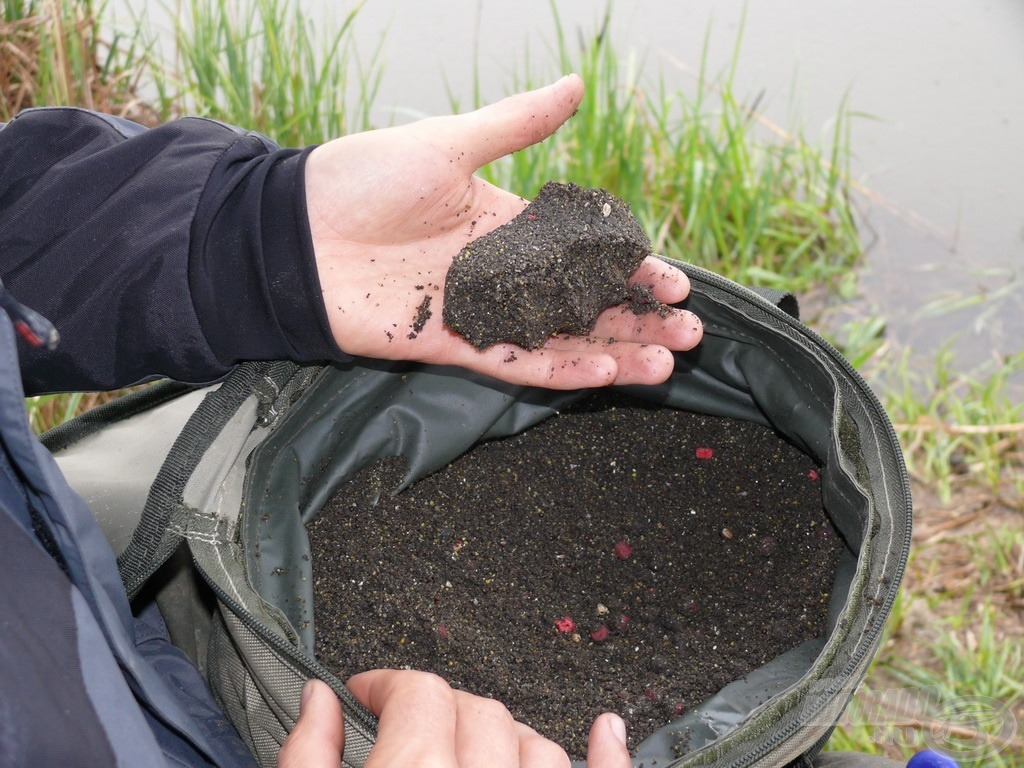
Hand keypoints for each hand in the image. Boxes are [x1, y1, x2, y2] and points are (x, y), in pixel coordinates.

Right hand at [277, 672, 632, 767]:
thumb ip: (307, 759)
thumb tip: (316, 702)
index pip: (419, 693)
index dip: (386, 683)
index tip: (366, 696)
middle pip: (479, 710)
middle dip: (438, 709)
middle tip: (408, 729)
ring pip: (541, 745)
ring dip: (508, 736)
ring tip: (473, 746)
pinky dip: (609, 755)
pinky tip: (608, 730)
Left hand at [304, 75, 702, 389]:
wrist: (294, 232)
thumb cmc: (362, 178)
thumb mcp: (448, 144)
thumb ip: (516, 125)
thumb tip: (578, 84)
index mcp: (505, 224)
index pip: (585, 251)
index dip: (631, 267)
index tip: (675, 281)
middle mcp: (500, 273)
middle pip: (583, 302)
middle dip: (637, 317)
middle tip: (689, 331)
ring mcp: (478, 312)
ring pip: (559, 339)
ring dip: (612, 352)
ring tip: (664, 362)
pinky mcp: (449, 345)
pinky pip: (515, 364)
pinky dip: (559, 370)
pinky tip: (604, 373)